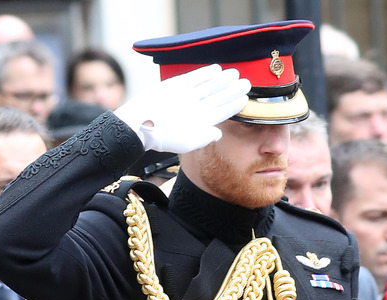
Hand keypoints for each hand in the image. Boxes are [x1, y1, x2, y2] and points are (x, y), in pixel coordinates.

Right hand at [115, 64, 250, 152]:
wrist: (139, 125)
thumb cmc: (161, 137)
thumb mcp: (187, 143)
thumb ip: (205, 137)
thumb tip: (219, 134)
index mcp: (198, 122)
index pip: (221, 112)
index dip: (233, 105)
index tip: (245, 98)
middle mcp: (194, 108)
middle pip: (217, 97)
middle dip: (232, 90)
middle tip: (247, 83)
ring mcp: (185, 96)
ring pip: (208, 86)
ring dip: (222, 80)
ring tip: (235, 74)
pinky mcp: (175, 86)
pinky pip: (193, 78)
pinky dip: (205, 73)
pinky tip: (217, 69)